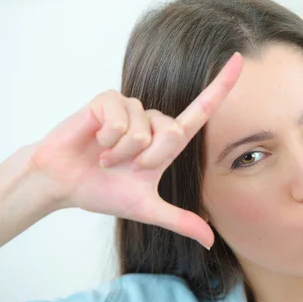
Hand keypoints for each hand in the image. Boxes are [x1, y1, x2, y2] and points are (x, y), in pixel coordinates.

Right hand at [28, 53, 242, 249]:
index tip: (239, 59)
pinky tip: (95, 141)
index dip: (222, 86)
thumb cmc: (104, 191)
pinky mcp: (108, 100)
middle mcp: (153, 120)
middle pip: (174, 132)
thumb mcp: (147, 209)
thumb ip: (180, 221)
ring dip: (122, 153)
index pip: (202, 109)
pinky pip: (119, 120)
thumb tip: (211, 241)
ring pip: (144, 129)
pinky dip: (107, 140)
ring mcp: (131, 108)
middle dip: (149, 159)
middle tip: (124, 167)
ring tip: (106, 156)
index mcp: (167, 141)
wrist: (63, 184)